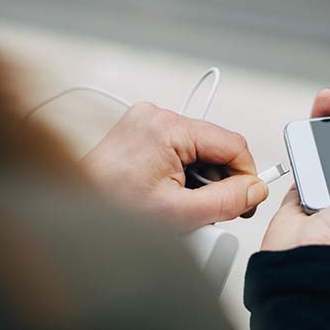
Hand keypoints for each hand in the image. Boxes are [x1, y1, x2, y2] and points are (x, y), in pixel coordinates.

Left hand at [82, 102, 268, 231]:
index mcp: (167, 127)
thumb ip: (227, 201)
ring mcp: (145, 121)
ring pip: (198, 149)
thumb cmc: (113, 210)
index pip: (232, 144)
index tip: (246, 200)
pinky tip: (168, 194)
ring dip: (200, 179)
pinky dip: (182, 173)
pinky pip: (178, 149)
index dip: (246, 175)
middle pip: (214, 146)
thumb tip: (256, 189)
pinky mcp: (138, 131)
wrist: (73, 213)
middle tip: (208, 211)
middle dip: (219, 180)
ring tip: (180, 205)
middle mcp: (156, 115)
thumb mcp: (180, 213)